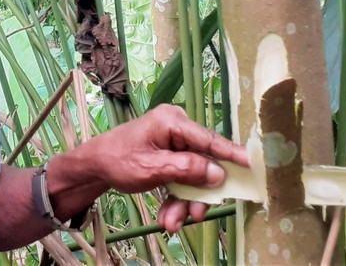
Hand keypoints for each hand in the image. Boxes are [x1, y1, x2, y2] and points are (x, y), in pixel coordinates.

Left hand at [85, 104, 247, 232]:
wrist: (93, 166)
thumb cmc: (118, 160)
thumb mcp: (152, 168)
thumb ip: (186, 169)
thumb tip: (218, 173)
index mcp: (172, 122)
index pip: (208, 139)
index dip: (231, 154)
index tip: (252, 164)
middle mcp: (176, 127)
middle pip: (202, 163)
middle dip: (197, 194)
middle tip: (193, 217)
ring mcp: (173, 141)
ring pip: (192, 174)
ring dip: (184, 201)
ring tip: (171, 223)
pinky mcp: (169, 154)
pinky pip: (182, 176)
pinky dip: (176, 197)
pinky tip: (167, 216)